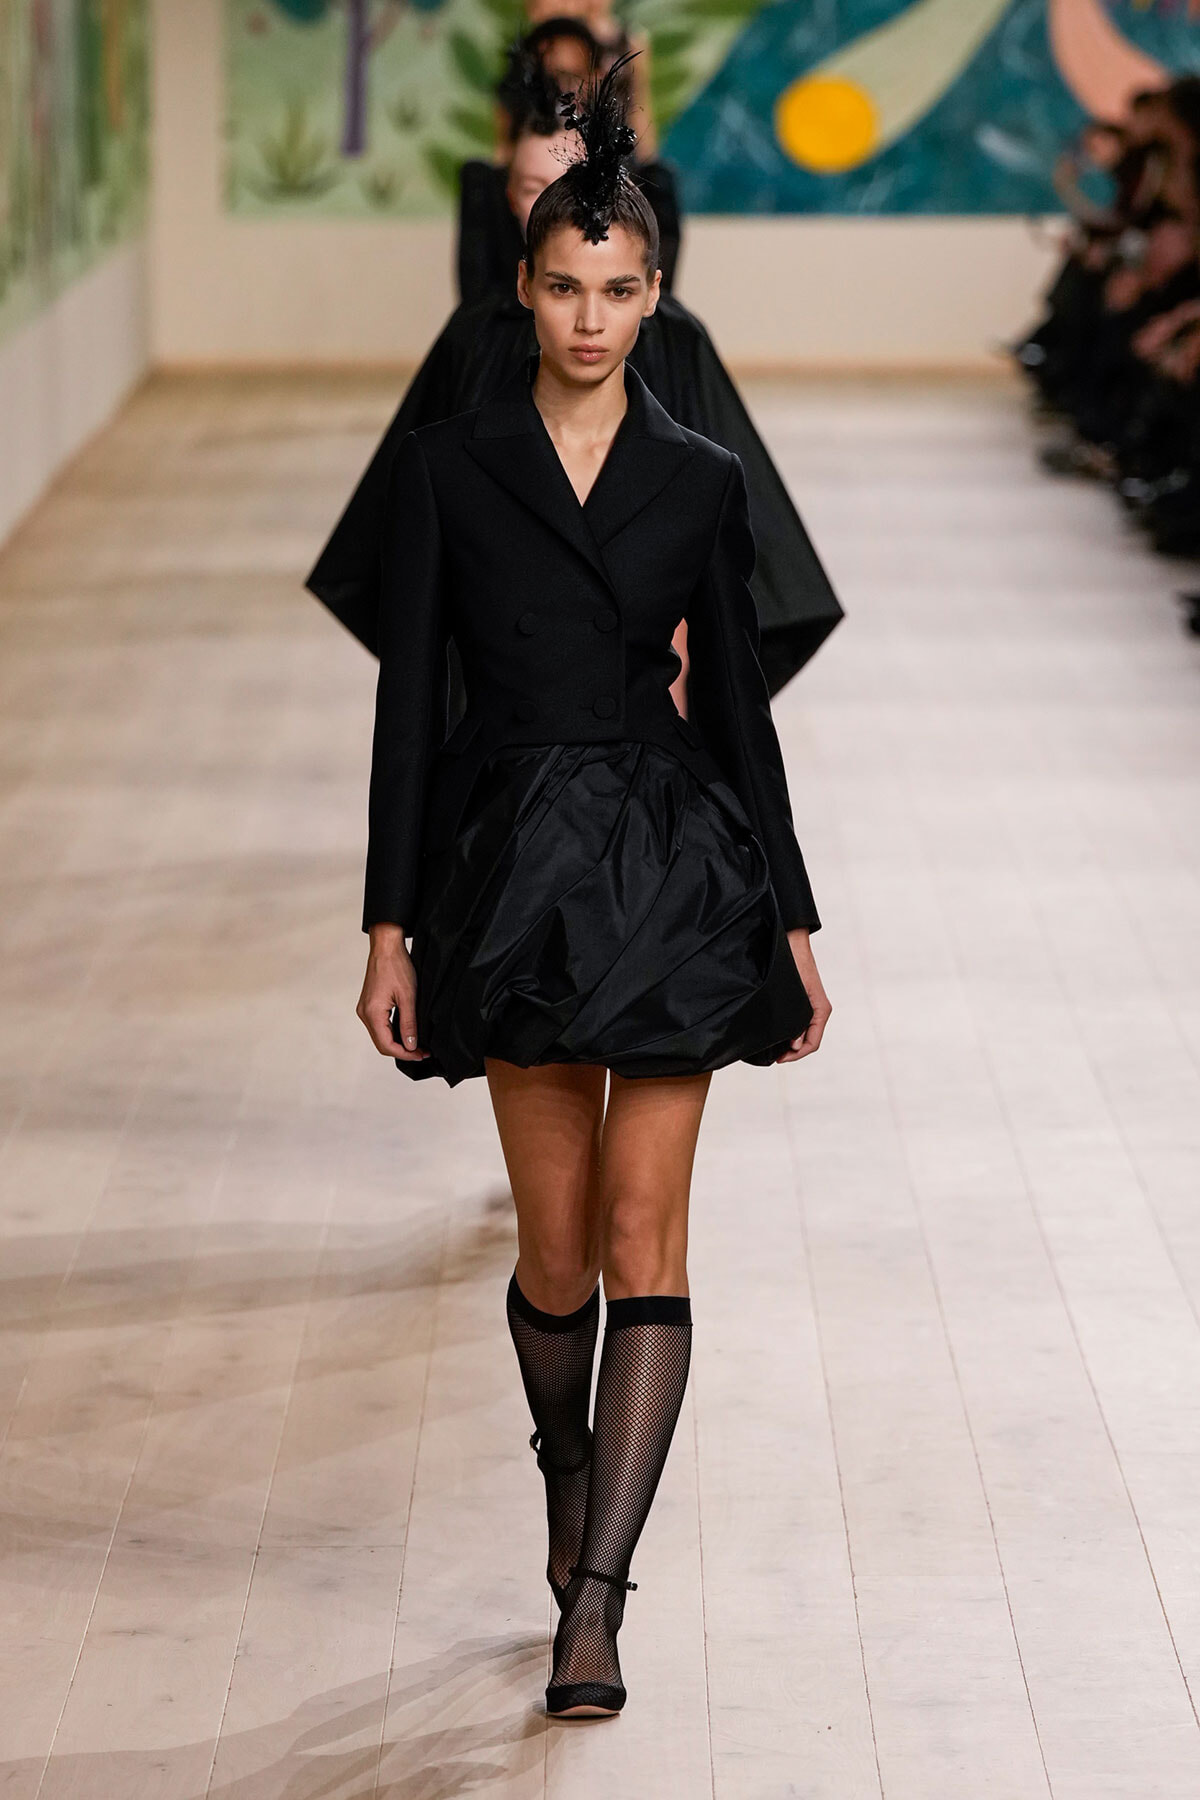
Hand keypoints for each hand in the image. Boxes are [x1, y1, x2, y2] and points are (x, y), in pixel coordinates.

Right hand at [357, 925, 428, 1062]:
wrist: (386, 947)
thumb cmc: (397, 966)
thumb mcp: (408, 997)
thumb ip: (409, 1023)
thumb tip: (411, 1045)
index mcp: (372, 1013)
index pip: (386, 1045)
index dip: (405, 1054)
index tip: (421, 1054)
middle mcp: (364, 1014)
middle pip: (381, 1043)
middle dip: (402, 1051)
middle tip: (422, 1052)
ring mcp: (365, 1009)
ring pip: (380, 1035)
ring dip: (398, 1043)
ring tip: (417, 1044)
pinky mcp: (368, 1005)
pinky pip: (379, 1026)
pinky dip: (392, 1033)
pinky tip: (406, 1033)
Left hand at [776, 928, 831, 1063]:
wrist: (791, 942)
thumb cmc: (793, 964)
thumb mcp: (795, 995)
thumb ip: (797, 1021)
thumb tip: (795, 1044)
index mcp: (821, 1010)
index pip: (813, 1043)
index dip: (796, 1055)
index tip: (779, 1059)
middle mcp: (819, 1010)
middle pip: (809, 1041)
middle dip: (792, 1052)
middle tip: (773, 1057)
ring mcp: (811, 1006)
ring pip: (804, 1033)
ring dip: (791, 1043)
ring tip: (773, 1048)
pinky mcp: (803, 1001)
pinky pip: (800, 1022)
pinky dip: (790, 1032)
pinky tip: (777, 1033)